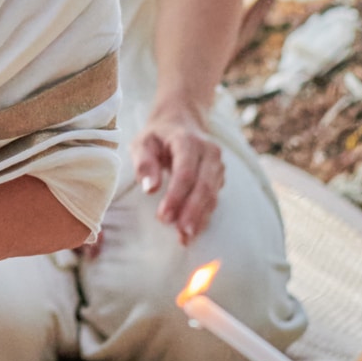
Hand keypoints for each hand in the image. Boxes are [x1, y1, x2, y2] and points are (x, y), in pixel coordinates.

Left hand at [132, 95, 224, 244]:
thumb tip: (149, 189)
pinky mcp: (219, 177)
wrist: (180, 122)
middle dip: (192, 211)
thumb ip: (143, 163)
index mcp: (188, 140)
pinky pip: (214, 199)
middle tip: (180, 233)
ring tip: (185, 238)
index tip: (163, 217)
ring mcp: (217, 165)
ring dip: (200, 218)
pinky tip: (192, 232)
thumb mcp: (142, 142)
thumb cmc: (157, 136)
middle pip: (204, 186)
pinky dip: (204, 217)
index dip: (176, 196)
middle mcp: (209, 152)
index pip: (185, 171)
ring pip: (212, 195)